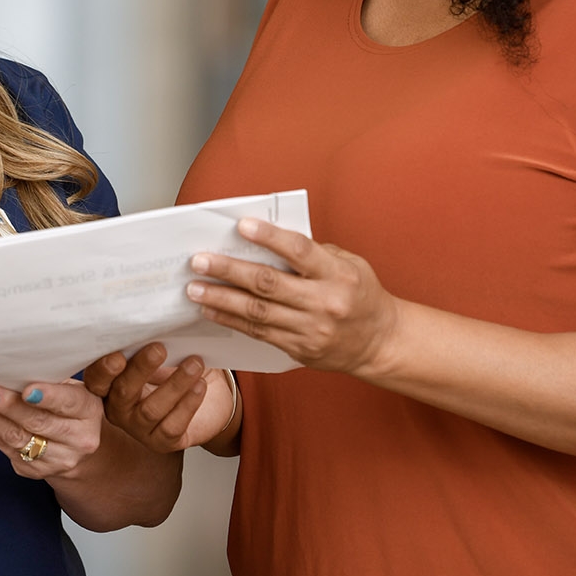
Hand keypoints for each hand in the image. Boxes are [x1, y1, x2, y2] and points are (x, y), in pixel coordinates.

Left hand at [0, 380, 102, 478]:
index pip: (68, 402)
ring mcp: (57, 459)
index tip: (27, 389)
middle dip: (7, 406)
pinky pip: (6, 449)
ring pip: (17, 438)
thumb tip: (9, 362)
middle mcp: (77, 439)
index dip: (48, 396)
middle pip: (37, 422)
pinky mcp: (35, 471)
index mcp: (88, 411)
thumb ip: (51, 379)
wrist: (78, 446)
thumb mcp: (72, 388)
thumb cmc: (69, 404)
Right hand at [83, 344, 232, 451]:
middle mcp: (119, 408)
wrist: (210, 395)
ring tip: (195, 364)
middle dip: (141, 369)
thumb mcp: (161, 352)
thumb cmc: (177, 367)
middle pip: (123, 392)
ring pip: (151, 410)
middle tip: (159, 349)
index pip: (97, 379)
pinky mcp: (162, 442)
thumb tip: (151, 328)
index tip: (118, 355)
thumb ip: (148, 345)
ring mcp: (139, 428)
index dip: (103, 369)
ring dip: (175, 384)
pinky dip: (188, 403)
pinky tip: (199, 386)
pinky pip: (172, 425)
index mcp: (111, 383)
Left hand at [186, 218, 398, 376]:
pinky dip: (231, 320)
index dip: (269, 237)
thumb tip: (266, 240)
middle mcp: (324, 303)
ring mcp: (311, 330)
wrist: (380, 342)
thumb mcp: (349, 262)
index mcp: (338, 274)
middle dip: (230, 271)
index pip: (299, 251)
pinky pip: (259, 333)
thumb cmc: (361, 294)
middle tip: (200, 260)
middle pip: (269, 284)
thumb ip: (313, 252)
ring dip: (221, 299)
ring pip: (257, 313)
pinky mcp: (299, 350)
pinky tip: (211, 309)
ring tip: (194, 287)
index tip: (241, 225)